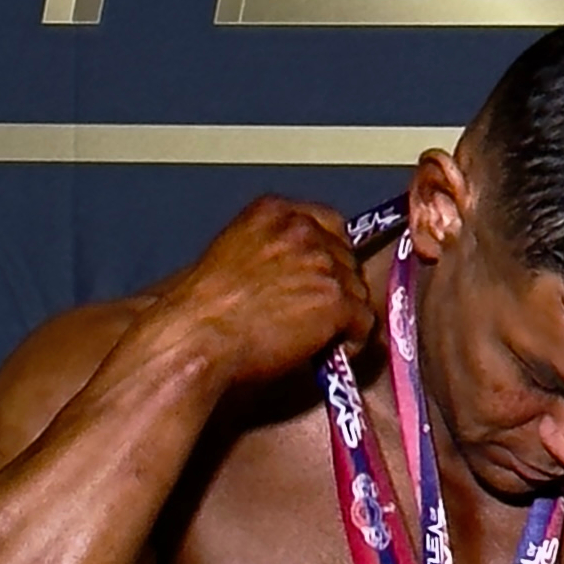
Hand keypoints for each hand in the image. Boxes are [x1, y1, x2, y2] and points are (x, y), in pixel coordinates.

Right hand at [145, 197, 376, 397]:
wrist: (198, 333)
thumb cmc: (202, 306)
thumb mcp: (232, 252)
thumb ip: (270, 251)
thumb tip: (294, 275)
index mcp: (273, 211)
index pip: (328, 223)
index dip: (328, 257)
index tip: (320, 279)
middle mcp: (303, 230)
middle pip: (347, 259)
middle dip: (335, 288)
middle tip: (316, 316)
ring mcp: (323, 264)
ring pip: (358, 292)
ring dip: (343, 316)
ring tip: (317, 338)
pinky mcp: (336, 302)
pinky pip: (365, 323)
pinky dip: (351, 341)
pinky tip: (325, 353)